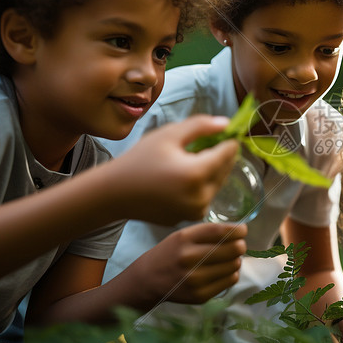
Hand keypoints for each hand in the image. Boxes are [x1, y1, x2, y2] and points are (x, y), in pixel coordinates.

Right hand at [109, 115, 239, 225]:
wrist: (114, 193)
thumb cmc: (139, 160)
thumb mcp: (168, 135)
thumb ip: (201, 126)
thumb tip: (227, 124)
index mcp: (197, 173)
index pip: (228, 153)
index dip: (228, 140)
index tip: (224, 132)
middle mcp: (201, 196)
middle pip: (225, 169)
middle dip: (219, 155)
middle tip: (203, 144)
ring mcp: (195, 211)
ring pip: (216, 184)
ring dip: (210, 171)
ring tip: (188, 160)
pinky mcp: (189, 218)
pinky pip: (203, 197)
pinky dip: (199, 186)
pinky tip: (180, 177)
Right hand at [127, 221, 247, 305]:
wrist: (148, 280)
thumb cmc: (169, 253)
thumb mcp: (182, 236)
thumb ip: (207, 232)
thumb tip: (238, 232)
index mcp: (185, 240)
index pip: (220, 232)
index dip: (238, 231)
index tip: (243, 230)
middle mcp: (189, 259)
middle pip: (232, 249)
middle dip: (240, 245)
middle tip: (238, 246)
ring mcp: (195, 279)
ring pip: (234, 266)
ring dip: (236, 260)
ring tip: (228, 259)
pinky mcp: (200, 295)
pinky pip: (229, 281)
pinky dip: (231, 274)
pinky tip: (223, 271)